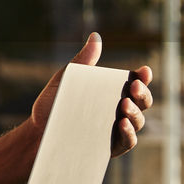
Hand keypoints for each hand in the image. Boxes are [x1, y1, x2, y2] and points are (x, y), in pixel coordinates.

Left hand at [29, 32, 152, 157]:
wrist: (39, 131)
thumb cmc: (54, 103)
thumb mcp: (67, 79)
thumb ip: (84, 60)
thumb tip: (95, 36)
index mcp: (113, 92)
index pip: (136, 83)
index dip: (144, 77)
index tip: (144, 71)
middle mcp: (120, 110)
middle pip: (143, 101)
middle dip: (142, 93)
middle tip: (133, 87)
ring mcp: (118, 130)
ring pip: (138, 121)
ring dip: (136, 112)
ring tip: (124, 105)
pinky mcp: (112, 147)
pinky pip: (128, 141)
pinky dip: (129, 132)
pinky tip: (122, 123)